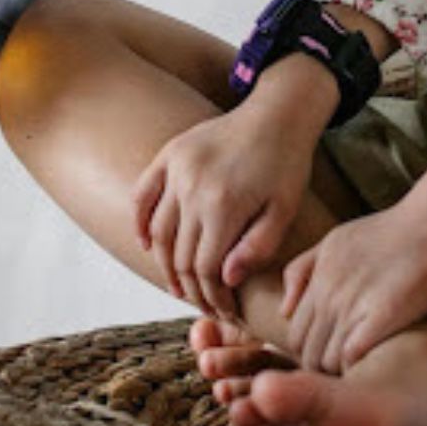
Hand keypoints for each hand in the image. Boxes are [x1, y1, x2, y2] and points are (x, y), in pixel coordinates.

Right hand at [132, 99, 316, 317]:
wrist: (277, 113)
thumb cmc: (286, 164)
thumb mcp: (285, 210)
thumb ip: (258, 247)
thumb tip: (226, 279)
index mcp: (225, 206)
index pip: (205, 269)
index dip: (212, 297)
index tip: (223, 312)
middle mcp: (193, 189)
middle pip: (180, 255)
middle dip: (192, 289)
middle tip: (204, 307)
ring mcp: (176, 171)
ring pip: (159, 231)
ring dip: (165, 264)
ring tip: (178, 286)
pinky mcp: (168, 155)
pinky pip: (142, 194)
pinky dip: (140, 222)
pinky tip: (146, 244)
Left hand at [280, 194, 426, 373]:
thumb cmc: (392, 231)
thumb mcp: (336, 240)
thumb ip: (304, 270)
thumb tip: (284, 309)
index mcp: (318, 276)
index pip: (295, 334)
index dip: (309, 355)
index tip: (330, 362)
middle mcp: (328, 291)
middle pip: (306, 350)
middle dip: (320, 369)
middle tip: (343, 378)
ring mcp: (353, 302)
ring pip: (326, 358)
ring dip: (340, 373)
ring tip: (359, 376)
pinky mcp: (382, 313)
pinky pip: (351, 355)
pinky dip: (357, 368)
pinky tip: (374, 367)